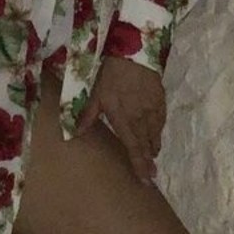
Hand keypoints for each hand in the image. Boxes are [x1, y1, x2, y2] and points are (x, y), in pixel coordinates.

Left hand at [75, 56, 166, 182]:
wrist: (134, 53)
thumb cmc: (110, 74)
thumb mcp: (94, 94)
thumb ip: (87, 115)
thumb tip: (73, 135)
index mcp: (124, 120)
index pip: (133, 148)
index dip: (139, 164)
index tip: (145, 179)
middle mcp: (140, 119)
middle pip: (146, 145)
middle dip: (148, 161)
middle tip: (151, 175)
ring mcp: (152, 110)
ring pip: (154, 134)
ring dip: (153, 147)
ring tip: (153, 156)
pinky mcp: (160, 100)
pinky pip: (161, 120)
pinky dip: (158, 130)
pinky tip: (156, 134)